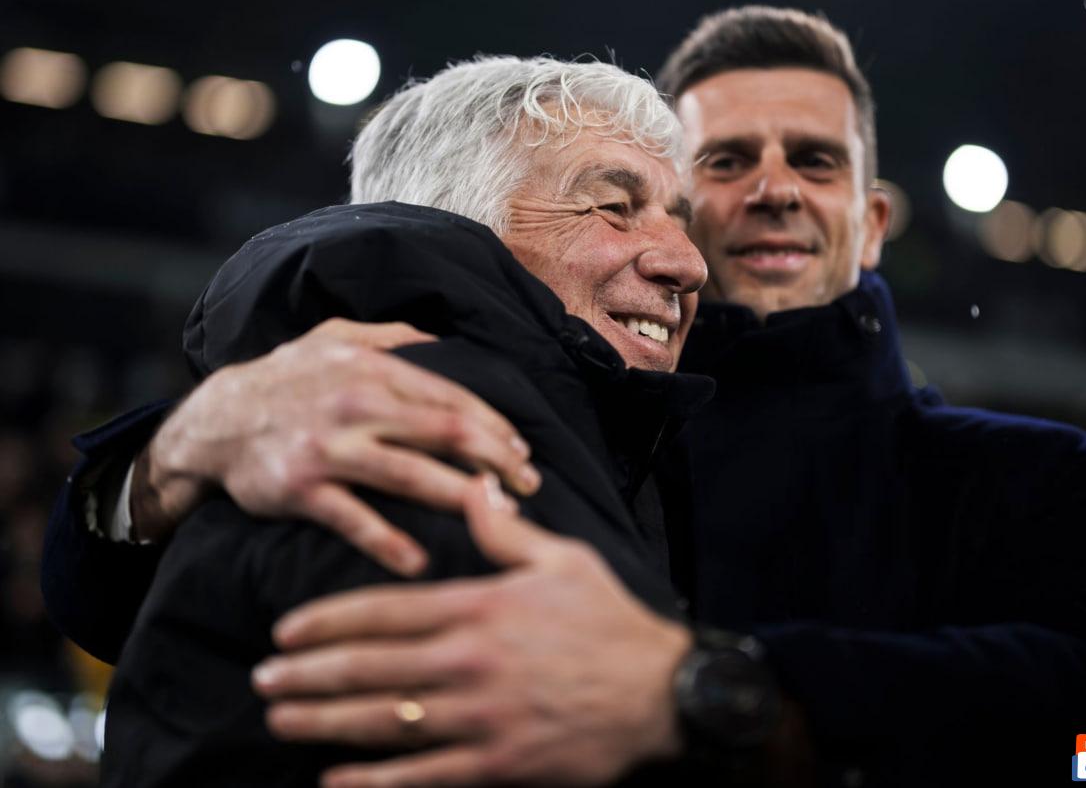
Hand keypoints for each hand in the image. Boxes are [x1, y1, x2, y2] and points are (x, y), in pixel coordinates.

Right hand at [132, 318, 540, 575]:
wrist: (212, 420)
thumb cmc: (284, 379)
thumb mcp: (333, 338)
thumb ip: (390, 335)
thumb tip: (441, 337)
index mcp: (374, 370)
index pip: (453, 399)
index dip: (496, 427)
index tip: (523, 453)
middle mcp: (358, 405)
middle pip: (448, 433)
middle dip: (497, 461)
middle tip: (530, 487)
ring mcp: (330, 447)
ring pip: (412, 474)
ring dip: (463, 496)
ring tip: (502, 519)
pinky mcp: (302, 488)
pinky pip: (353, 518)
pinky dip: (387, 541)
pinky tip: (420, 561)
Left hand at [253, 474, 692, 786]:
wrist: (663, 692)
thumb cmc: (610, 622)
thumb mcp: (564, 560)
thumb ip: (507, 531)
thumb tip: (475, 486)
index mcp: (481, 607)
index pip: (384, 611)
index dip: (327, 622)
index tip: (285, 631)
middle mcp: (470, 662)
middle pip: (370, 667)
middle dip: (308, 675)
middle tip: (263, 681)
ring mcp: (481, 718)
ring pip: (385, 720)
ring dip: (324, 723)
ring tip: (282, 721)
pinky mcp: (498, 765)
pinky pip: (422, 777)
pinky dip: (374, 782)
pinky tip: (334, 782)